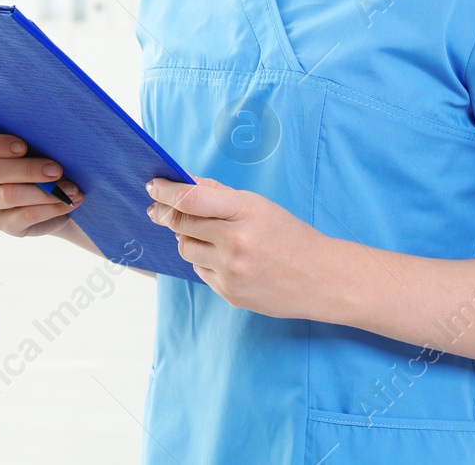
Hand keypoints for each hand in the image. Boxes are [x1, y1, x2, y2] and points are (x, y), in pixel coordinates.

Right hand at [0, 132, 83, 237]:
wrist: (48, 195)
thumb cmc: (36, 160)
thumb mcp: (30, 147)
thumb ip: (30, 139)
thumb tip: (49, 136)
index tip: (24, 146)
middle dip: (27, 169)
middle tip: (57, 169)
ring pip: (9, 195)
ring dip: (44, 191)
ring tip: (71, 188)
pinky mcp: (4, 224)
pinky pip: (26, 215)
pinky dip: (51, 207)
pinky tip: (68, 202)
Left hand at [146, 176, 328, 319]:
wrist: (321, 279)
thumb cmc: (289, 236)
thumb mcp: (259, 205)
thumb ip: (218, 193)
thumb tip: (182, 182)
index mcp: (246, 211)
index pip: (191, 198)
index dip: (166, 191)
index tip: (153, 186)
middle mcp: (236, 242)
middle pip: (181, 224)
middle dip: (166, 214)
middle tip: (158, 209)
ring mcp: (231, 271)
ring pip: (186, 248)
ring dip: (188, 238)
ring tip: (207, 235)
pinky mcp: (229, 293)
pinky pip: (199, 271)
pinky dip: (204, 260)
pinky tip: (224, 258)